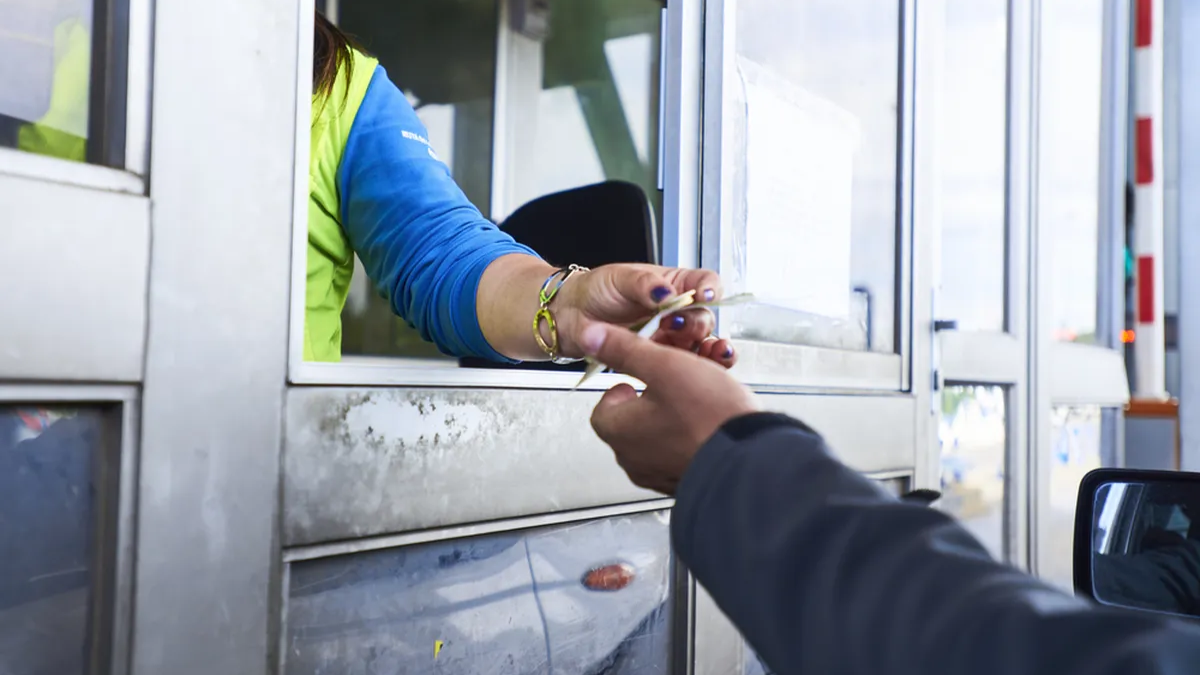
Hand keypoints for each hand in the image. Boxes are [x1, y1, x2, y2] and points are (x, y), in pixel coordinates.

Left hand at [555, 264, 736, 367]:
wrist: (570, 316)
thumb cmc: (595, 290)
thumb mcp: (619, 278)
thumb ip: (644, 285)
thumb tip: (666, 293)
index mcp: (673, 284)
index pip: (704, 283)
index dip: (709, 289)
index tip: (704, 296)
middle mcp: (676, 310)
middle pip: (704, 317)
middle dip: (696, 322)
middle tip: (674, 323)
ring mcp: (670, 336)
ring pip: (698, 344)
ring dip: (699, 348)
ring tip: (684, 348)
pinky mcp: (659, 359)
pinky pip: (680, 365)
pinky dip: (687, 368)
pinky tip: (684, 367)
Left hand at [581, 322, 759, 494]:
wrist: (752, 460)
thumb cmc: (708, 414)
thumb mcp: (665, 366)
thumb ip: (625, 350)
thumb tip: (592, 336)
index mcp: (619, 431)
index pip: (604, 406)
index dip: (624, 385)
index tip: (641, 375)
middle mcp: (633, 458)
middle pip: (633, 418)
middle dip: (653, 397)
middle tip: (675, 382)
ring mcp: (659, 474)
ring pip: (658, 434)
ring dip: (675, 414)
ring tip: (698, 399)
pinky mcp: (685, 480)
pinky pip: (680, 451)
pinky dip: (690, 435)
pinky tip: (710, 421)